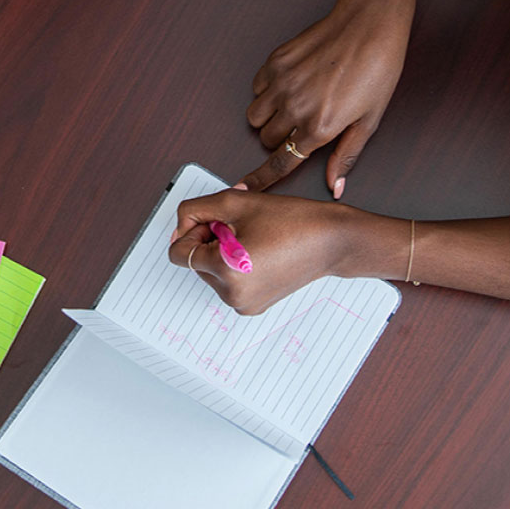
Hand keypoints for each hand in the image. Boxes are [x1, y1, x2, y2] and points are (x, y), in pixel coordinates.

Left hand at [167, 187, 376, 314]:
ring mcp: (243, 304)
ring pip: (211, 273)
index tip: (214, 221)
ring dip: (221, 253)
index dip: (191, 231)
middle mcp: (232, 295)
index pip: (178, 253)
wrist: (331, 240)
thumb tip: (179, 225)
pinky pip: (228, 283)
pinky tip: (259, 253)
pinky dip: (234, 267)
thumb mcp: (235, 201)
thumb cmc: (292, 220)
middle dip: (209, 241)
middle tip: (242, 227)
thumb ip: (194, 210)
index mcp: (226, 270)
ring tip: (254, 240)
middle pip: (195, 263)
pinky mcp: (253, 307)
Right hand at [244, 0, 416, 194]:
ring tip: (293, 105)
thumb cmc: (377, 68)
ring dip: (269, 117)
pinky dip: (267, 91)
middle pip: (267, 140)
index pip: (281, 163)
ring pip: (255, 116)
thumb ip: (347, 155)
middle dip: (280, 139)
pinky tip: (291, 83)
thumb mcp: (369, 119)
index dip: (261, 179)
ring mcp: (281, 82)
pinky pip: (256, 88)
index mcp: (319, 127)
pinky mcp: (275, 61)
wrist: (369, 23)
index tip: (245, 187)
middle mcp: (295, 107)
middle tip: (301, 125)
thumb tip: (335, 185)